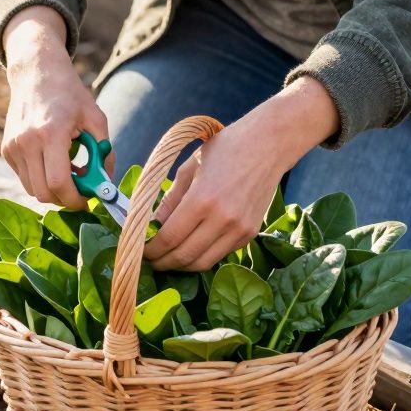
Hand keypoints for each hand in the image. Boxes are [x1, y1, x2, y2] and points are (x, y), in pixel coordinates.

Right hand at [1, 6, 110, 209]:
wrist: (36, 73)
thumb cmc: (69, 94)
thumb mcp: (95, 118)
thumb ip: (104, 151)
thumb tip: (108, 183)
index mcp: (51, 133)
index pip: (58, 182)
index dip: (74, 199)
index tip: (87, 200)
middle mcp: (26, 142)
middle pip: (42, 193)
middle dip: (63, 199)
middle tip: (80, 191)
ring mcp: (13, 146)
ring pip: (31, 189)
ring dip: (51, 189)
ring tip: (68, 172)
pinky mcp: (6, 149)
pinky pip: (24, 177)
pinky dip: (39, 178)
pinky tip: (52, 161)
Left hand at [144, 76, 339, 270]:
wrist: (269, 145)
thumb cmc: (226, 149)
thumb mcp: (190, 167)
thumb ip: (170, 199)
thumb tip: (152, 224)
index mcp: (202, 200)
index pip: (169, 238)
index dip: (151, 250)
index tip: (140, 250)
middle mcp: (222, 219)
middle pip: (184, 256)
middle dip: (162, 262)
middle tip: (150, 259)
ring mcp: (239, 230)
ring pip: (203, 263)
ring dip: (181, 265)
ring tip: (168, 258)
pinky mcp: (250, 234)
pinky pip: (220, 255)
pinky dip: (202, 256)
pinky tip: (191, 248)